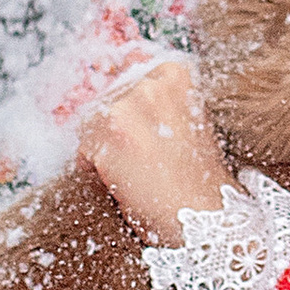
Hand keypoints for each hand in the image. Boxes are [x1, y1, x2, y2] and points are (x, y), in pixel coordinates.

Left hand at [77, 57, 235, 243]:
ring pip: (90, 123)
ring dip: (104, 149)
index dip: (129, 108)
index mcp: (175, 74)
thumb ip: (159, 98)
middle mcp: (151, 83)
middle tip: (142, 159)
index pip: (128, 72)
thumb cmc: (197, 177)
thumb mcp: (189, 121)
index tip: (139, 129)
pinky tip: (125, 180)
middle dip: (114, 130)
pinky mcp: (110, 133)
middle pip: (107, 99)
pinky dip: (96, 168)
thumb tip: (116, 73)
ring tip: (136, 171)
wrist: (205, 218)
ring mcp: (129, 105)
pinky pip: (84, 148)